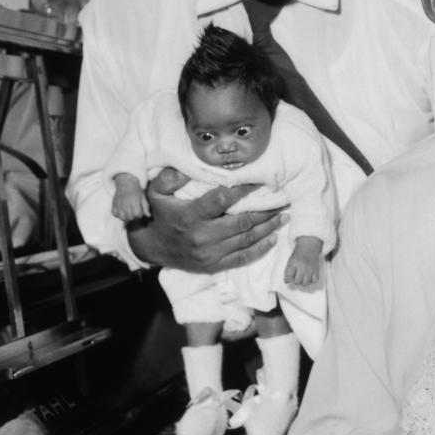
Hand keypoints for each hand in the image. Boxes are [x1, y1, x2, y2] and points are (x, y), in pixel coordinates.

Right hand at [112, 187, 149, 222]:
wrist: (126, 182)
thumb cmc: (136, 190)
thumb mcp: (143, 197)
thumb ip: (146, 207)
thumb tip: (148, 216)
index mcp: (134, 203)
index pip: (138, 215)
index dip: (140, 214)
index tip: (140, 210)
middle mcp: (126, 205)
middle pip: (130, 218)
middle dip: (134, 216)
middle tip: (134, 210)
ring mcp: (118, 205)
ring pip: (123, 218)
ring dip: (126, 216)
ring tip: (128, 211)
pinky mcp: (113, 205)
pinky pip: (115, 215)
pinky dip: (119, 214)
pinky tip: (122, 210)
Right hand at [127, 167, 283, 271]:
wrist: (149, 246)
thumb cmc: (158, 213)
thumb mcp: (155, 191)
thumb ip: (170, 178)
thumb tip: (188, 168)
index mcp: (190, 216)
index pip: (222, 200)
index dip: (243, 190)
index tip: (261, 180)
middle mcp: (202, 237)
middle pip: (242, 222)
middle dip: (266, 211)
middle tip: (283, 199)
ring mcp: (209, 254)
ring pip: (246, 240)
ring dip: (268, 228)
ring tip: (284, 215)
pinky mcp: (213, 265)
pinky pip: (242, 258)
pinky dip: (260, 249)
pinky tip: (273, 238)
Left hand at [285, 236, 322, 285]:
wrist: (309, 246)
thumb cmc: (298, 254)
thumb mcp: (291, 260)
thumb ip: (288, 270)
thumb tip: (288, 281)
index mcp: (294, 262)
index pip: (288, 276)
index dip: (287, 279)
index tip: (287, 280)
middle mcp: (302, 266)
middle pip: (297, 281)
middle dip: (295, 281)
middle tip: (296, 277)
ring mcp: (310, 268)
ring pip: (305, 283)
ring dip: (303, 282)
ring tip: (302, 277)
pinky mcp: (316, 269)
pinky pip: (314, 280)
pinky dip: (312, 280)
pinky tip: (310, 276)